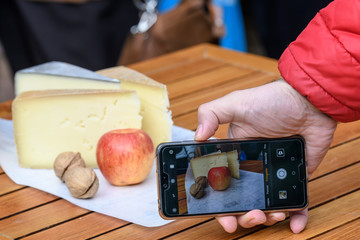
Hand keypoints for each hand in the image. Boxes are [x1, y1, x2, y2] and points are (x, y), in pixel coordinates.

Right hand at [194, 79, 336, 232]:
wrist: (309, 101)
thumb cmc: (272, 100)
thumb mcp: (236, 103)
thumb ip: (211, 113)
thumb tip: (197, 136)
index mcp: (234, 155)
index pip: (221, 184)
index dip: (220, 204)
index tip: (224, 216)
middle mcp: (251, 168)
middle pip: (242, 201)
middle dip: (244, 216)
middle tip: (251, 216)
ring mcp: (273, 174)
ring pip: (266, 206)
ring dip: (267, 218)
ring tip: (272, 215)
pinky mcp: (294, 177)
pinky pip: (294, 202)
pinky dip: (295, 216)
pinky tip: (294, 222)